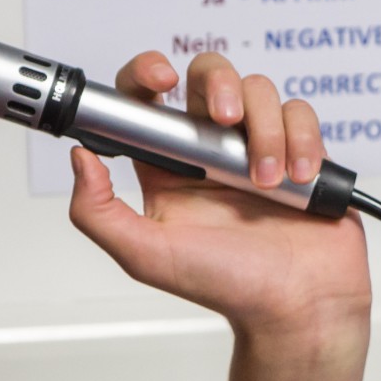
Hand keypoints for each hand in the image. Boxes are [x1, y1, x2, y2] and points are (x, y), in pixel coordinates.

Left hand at [67, 51, 371, 346]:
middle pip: (208, 74)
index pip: (146, 99)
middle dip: (218, 83)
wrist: (299, 307)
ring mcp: (257, 147)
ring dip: (265, 131)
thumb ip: (97, 212)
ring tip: (267, 183)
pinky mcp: (301, 149)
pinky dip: (301, 140)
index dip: (147, 74)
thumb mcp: (146, 256)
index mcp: (168, 167)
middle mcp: (211, 150)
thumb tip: (79, 158)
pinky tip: (298, 179)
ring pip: (258, 91)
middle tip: (225, 117)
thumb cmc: (228, 288)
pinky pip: (300, 114)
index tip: (160, 77)